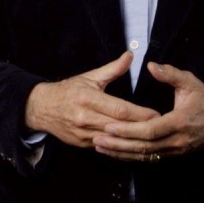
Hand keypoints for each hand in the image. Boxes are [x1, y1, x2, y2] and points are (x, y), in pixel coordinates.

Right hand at [25, 52, 160, 148]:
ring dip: (134, 141)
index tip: (157, 114)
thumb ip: (112, 69)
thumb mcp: (89, 77)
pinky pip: (106, 147)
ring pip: (114, 140)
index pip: (119, 109)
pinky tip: (135, 146)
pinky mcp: (82, 144)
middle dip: (142, 128)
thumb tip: (130, 55)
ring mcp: (83, 133)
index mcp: (88, 98)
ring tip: (153, 139)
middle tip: (163, 127)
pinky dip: (121, 147)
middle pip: (119, 126)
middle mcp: (85, 118)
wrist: (41, 108)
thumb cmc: (67, 91)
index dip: (140, 113)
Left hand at [92, 62, 203, 162]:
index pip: (150, 129)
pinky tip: (114, 152)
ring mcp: (175, 150)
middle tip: (96, 138)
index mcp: (180, 122)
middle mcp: (177, 140)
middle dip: (119, 143)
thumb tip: (151, 66)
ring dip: (121, 152)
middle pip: (144, 146)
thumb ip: (170, 74)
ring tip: (99, 146)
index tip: (109, 125)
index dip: (129, 129)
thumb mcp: (190, 82)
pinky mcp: (172, 154)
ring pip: (144, 155)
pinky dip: (130, 156)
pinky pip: (149, 158)